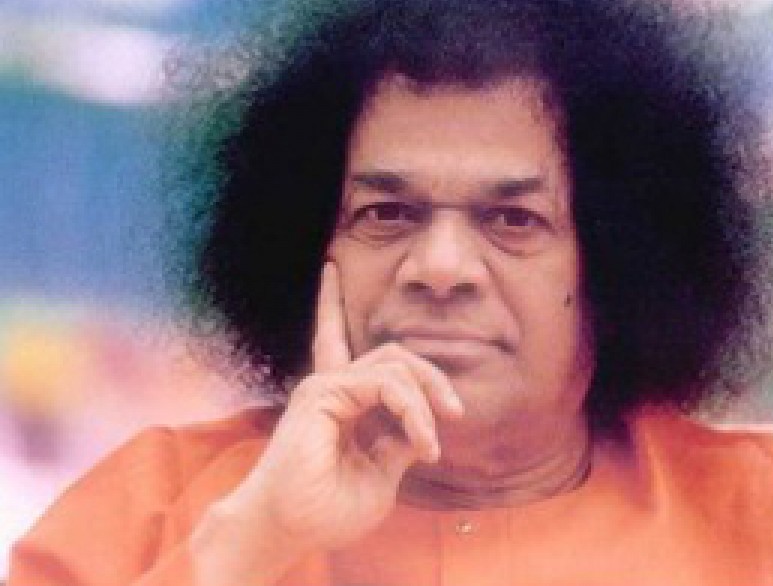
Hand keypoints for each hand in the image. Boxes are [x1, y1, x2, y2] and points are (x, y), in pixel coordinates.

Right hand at [223, 262, 463, 553]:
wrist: (288, 530)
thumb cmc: (327, 511)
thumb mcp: (380, 477)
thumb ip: (398, 443)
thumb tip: (421, 426)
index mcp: (340, 401)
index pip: (338, 341)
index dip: (331, 304)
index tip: (333, 271)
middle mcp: (331, 386)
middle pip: (394, 356)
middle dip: (431, 376)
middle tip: (455, 412)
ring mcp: (327, 386)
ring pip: (397, 368)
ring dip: (425, 404)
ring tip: (431, 446)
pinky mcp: (324, 392)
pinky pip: (387, 384)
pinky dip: (413, 410)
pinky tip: (423, 441)